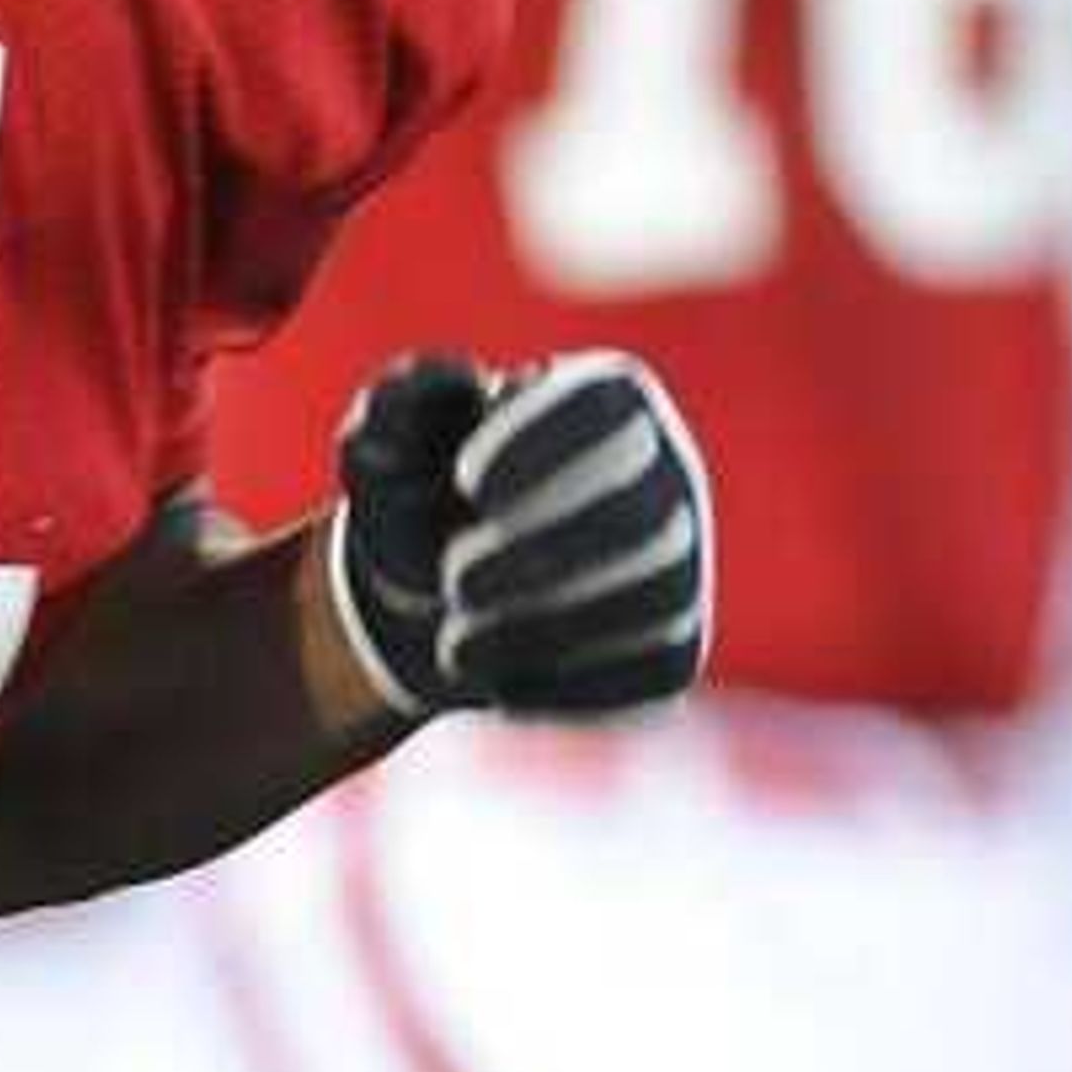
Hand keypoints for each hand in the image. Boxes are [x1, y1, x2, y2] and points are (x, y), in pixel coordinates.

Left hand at [327, 351, 712, 726]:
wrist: (432, 594)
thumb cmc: (419, 496)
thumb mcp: (390, 442)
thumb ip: (401, 403)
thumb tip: (446, 380)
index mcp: (606, 398)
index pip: (611, 405)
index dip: (546, 442)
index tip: (465, 481)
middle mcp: (664, 474)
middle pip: (644, 512)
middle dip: (545, 554)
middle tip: (453, 581)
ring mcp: (681, 562)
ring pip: (658, 600)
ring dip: (553, 631)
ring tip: (455, 649)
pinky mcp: (675, 644)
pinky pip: (658, 671)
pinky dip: (579, 689)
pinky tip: (501, 690)